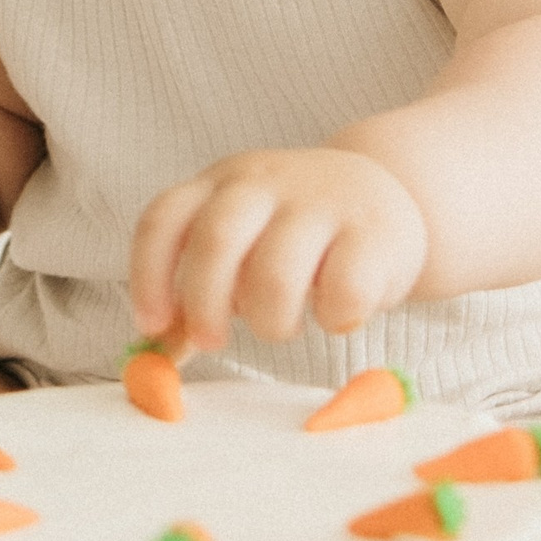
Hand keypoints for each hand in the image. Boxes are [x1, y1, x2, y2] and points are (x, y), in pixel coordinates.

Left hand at [129, 149, 428, 354]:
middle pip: (216, 241)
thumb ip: (198, 295)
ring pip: (275, 275)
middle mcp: (266, 183)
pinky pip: (343, 292)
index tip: (153, 325)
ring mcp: (322, 202)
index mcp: (222, 183)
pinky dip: (333, 319)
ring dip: (270, 320)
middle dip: (205, 304)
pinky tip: (336, 315)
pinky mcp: (375, 233)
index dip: (149, 277)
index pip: (165, 219)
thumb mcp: (244, 244)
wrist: (392, 191)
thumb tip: (154, 357)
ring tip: (283, 324)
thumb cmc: (299, 234)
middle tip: (213, 342)